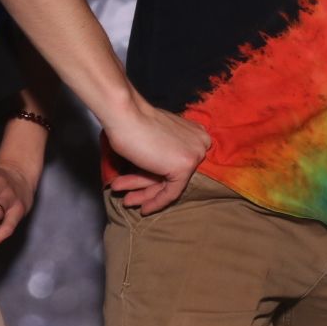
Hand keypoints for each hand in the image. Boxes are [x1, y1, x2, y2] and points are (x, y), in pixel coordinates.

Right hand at [102, 97, 210, 213]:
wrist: (126, 116)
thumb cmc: (135, 123)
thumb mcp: (158, 137)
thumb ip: (166, 151)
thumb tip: (160, 171)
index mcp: (196, 133)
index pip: (177, 162)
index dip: (158, 177)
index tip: (143, 186)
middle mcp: (200, 143)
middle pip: (173, 174)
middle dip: (149, 188)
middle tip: (130, 197)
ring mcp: (194, 154)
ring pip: (169, 184)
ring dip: (145, 195)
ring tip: (127, 201)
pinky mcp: (184, 167)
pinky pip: (171, 193)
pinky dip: (156, 202)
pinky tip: (143, 209)